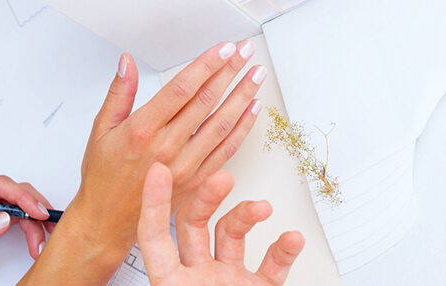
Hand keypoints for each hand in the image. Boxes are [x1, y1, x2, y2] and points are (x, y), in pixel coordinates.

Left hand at [0, 176, 54, 285]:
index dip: (22, 197)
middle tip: (48, 228)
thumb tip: (3, 220)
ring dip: (34, 222)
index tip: (37, 212)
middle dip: (34, 209)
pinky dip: (28, 229)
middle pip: (13, 194)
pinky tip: (35, 239)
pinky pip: (15, 219)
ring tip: (41, 241)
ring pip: (17, 207)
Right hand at [25, 41, 263, 283]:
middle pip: (206, 102)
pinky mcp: (196, 182)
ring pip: (221, 125)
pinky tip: (252, 111)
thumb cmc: (103, 178)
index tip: (223, 49)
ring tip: (256, 76)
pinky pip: (226, 151)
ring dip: (242, 97)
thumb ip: (119, 93)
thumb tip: (128, 63)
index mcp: (142, 130)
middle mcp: (166, 147)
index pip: (182, 89)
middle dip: (230, 72)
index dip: (207, 65)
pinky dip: (242, 129)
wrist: (107, 222)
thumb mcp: (100, 129)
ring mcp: (185, 166)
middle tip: (245, 52)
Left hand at [138, 163, 303, 285]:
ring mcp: (226, 281)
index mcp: (170, 282)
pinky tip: (291, 237)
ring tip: (262, 207)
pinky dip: (284, 249)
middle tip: (222, 178)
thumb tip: (164, 266)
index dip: (154, 202)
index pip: (153, 235)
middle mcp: (196, 277)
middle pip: (194, 224)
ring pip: (232, 236)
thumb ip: (174, 281)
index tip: (157, 171)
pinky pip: (271, 264)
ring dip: (247, 214)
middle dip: (208, 196)